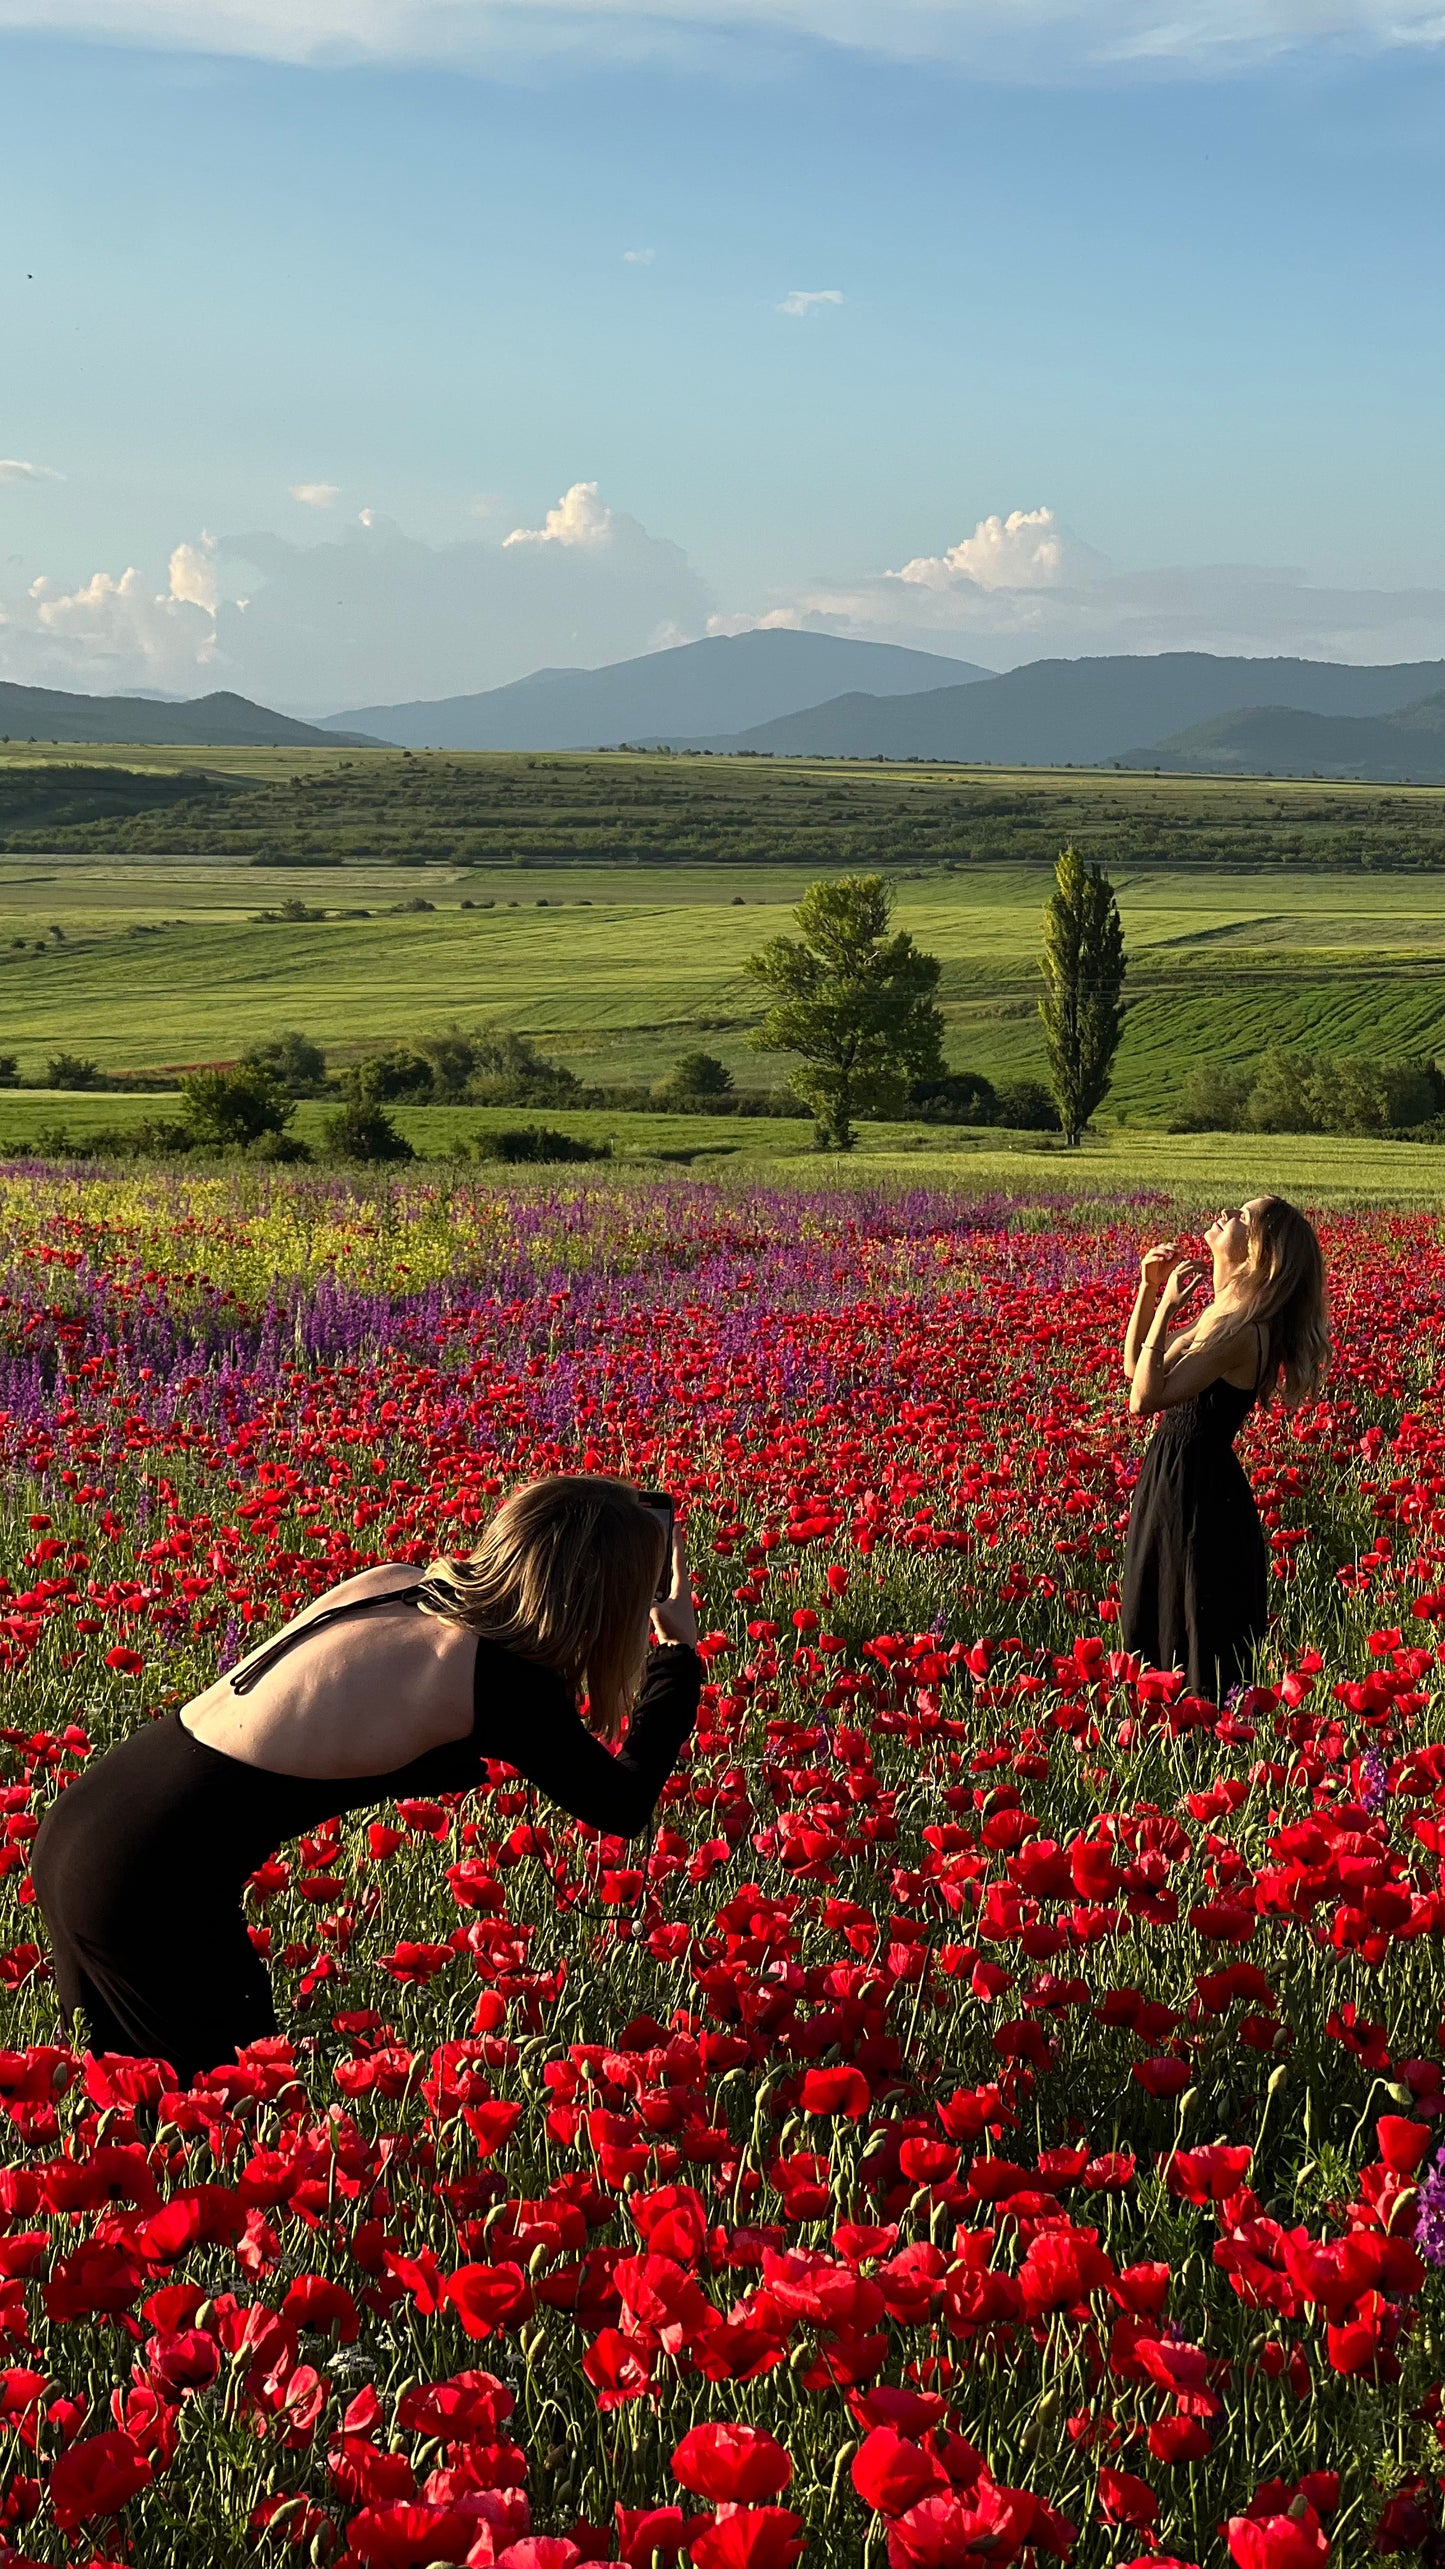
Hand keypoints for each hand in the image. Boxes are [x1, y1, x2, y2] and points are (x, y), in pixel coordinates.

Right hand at [651, 1526, 699, 1649]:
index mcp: (681, 1587)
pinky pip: (661, 1585)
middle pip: (673, 1562)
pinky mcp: (669, 1607)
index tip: (677, 1523)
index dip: (676, 1541)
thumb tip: (645, 1598)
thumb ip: (652, 1606)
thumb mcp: (661, 1617)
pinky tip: (647, 1575)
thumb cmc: (675, 1633)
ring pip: (667, 1574)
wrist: (680, 1653)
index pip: (677, 1559)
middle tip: (666, 1529)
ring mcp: (675, 1598)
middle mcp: (679, 1589)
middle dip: (668, 1546)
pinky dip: (656, 1577)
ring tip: (654, 1547)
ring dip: (661, 1562)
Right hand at [1140, 1240, 1180, 1292]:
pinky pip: (1149, 1258)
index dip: (1174, 1245)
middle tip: (1176, 1250)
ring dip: (1162, 1251)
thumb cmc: (1162, 1274)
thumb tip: (1183, 1249)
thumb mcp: (1171, 1265)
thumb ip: (1176, 1257)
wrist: (1153, 1283)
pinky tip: (1163, 1259)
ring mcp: (1148, 1257)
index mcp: (1160, 1252)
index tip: (1181, 1248)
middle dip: (1169, 1247)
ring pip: (1154, 1250)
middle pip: (1161, 1246)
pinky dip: (1156, 1257)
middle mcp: (1153, 1253)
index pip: (1167, 1245)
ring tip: (1169, 1254)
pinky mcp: (1144, 1262)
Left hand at [1157, 1258, 1207, 1312]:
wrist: (1166, 1306)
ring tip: (1202, 1267)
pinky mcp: (1172, 1277)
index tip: (1208, 1271)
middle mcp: (1174, 1273)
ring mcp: (1172, 1274)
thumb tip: (1203, 1275)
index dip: (1201, 1268)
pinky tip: (1193, 1270)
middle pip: (1188, 1263)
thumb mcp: (1187, 1293)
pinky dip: (1188, 1267)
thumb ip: (1195, 1283)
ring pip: (1184, 1264)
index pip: (1192, 1267)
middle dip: (1198, 1264)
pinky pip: (1181, 1267)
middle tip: (1207, 1266)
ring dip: (1193, 1264)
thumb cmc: (1176, 1302)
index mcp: (1178, 1276)